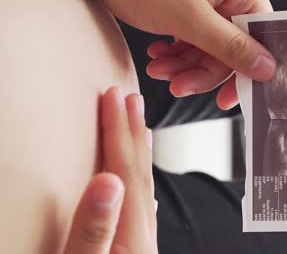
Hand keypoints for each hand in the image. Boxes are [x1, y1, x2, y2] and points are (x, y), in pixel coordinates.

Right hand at [64, 87, 156, 252]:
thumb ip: (95, 228)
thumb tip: (108, 181)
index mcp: (133, 235)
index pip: (125, 170)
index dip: (118, 131)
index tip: (113, 97)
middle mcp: (144, 236)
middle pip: (139, 173)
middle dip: (133, 132)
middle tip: (132, 99)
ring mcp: (141, 244)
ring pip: (143, 187)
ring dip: (138, 152)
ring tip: (141, 127)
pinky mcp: (133, 250)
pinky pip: (139, 203)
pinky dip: (137, 182)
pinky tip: (136, 182)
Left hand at [90, 0, 276, 109]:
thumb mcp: (187, 17)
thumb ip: (228, 45)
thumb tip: (266, 68)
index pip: (259, 35)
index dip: (247, 69)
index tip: (229, 96)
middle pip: (230, 49)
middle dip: (202, 72)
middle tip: (180, 86)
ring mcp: (206, 3)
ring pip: (207, 50)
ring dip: (183, 66)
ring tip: (159, 69)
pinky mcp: (186, 10)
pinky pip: (190, 42)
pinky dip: (174, 54)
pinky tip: (157, 55)